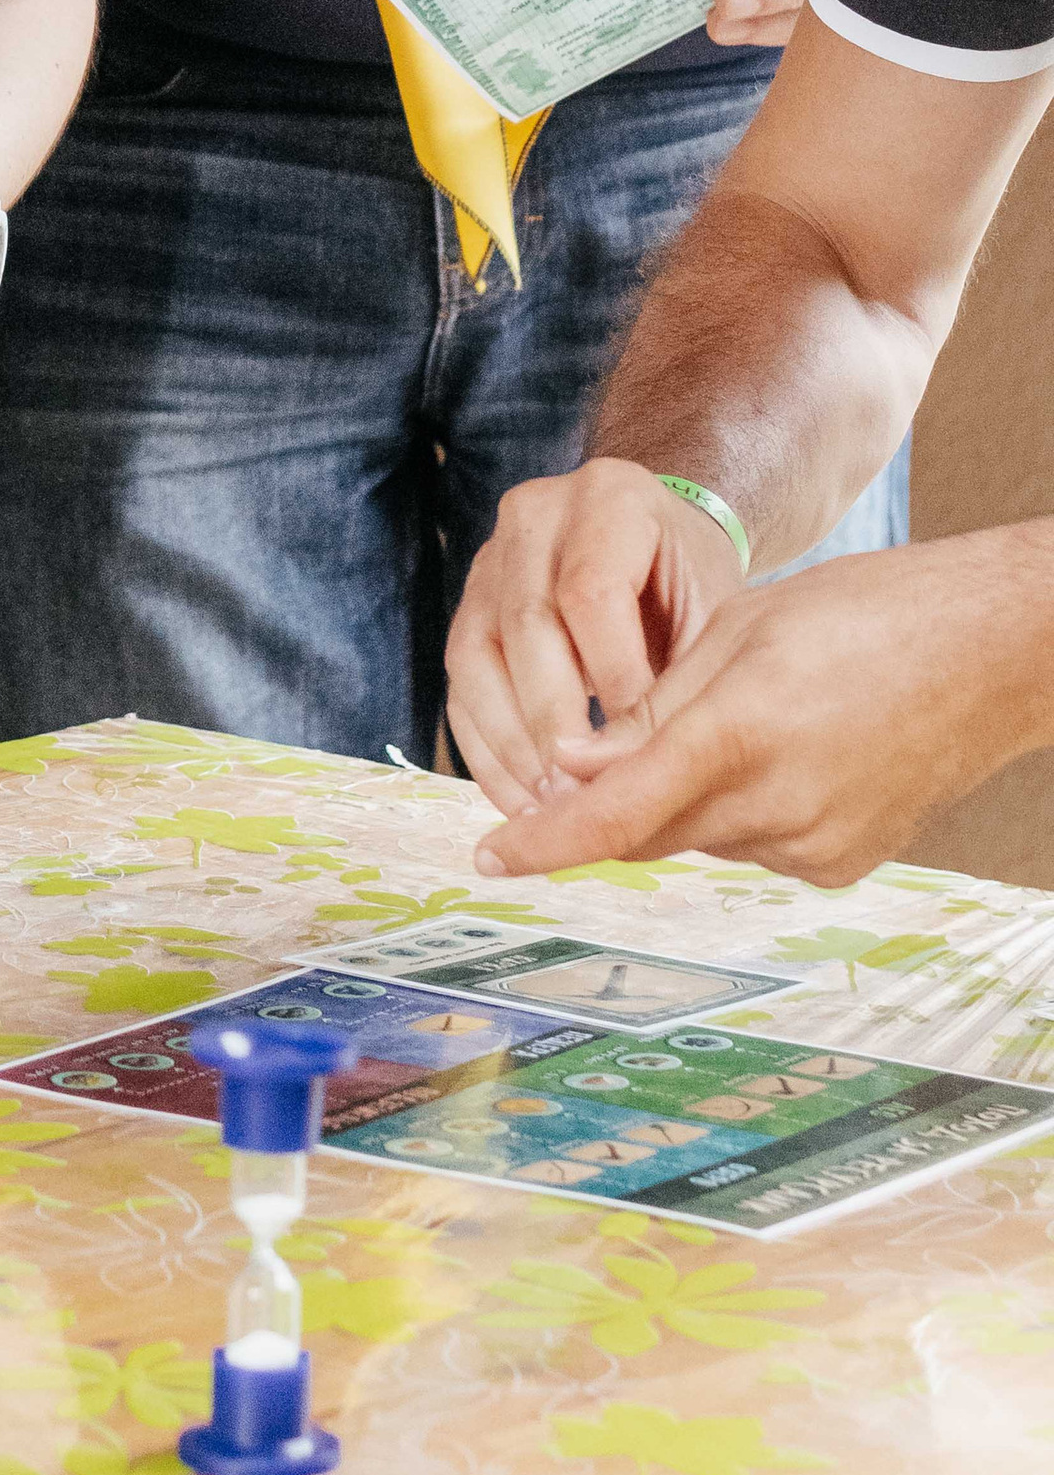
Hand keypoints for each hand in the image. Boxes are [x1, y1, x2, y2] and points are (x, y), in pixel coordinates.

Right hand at [444, 456, 747, 818]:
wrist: (658, 545)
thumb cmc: (691, 581)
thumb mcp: (713, 609)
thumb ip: (686, 673)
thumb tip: (649, 769)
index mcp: (610, 496)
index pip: (591, 592)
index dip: (613, 677)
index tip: (642, 748)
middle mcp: (536, 513)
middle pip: (527, 623)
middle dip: (554, 721)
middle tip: (583, 796)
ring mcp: (490, 557)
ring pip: (477, 654)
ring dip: (510, 743)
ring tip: (548, 809)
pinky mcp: (467, 606)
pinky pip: (458, 682)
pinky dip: (484, 747)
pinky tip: (519, 799)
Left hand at [473, 531, 1050, 886]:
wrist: (987, 651)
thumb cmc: (862, 613)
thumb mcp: (739, 632)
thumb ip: (651, 710)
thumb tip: (572, 770)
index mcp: (739, 736)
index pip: (614, 813)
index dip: (543, 841)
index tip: (488, 857)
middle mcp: (777, 808)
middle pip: (650, 827)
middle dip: (608, 800)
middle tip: (586, 763)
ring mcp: (816, 845)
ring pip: (700, 833)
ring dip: (680, 794)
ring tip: (731, 720)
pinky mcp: (843, 861)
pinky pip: (753, 842)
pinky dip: (734, 806)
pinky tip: (776, 750)